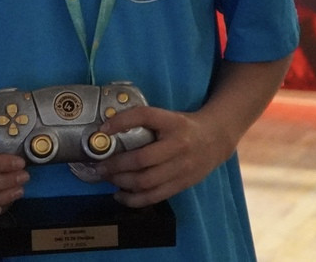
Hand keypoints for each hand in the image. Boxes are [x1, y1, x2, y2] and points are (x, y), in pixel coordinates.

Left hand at [88, 105, 232, 207]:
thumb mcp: (166, 116)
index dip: (121, 121)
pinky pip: (154, 196)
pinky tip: (120, 195)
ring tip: (107, 178)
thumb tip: (107, 129)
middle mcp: (178, 146)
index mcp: (172, 123)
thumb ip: (143, 121)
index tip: (102, 129)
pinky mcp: (182, 184)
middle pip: (141, 159)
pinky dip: (134, 199)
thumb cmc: (183, 126)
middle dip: (115, 164)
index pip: (145, 116)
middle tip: (99, 166)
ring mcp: (181, 168)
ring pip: (146, 181)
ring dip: (121, 182)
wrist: (216, 139)